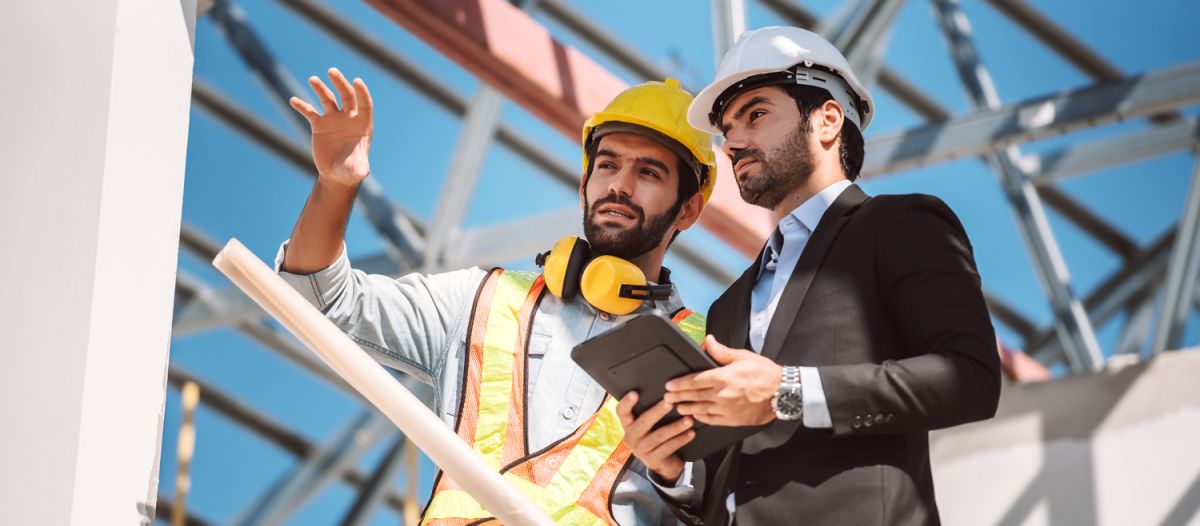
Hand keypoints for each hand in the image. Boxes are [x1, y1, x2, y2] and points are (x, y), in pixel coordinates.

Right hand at [289, 68, 373, 187]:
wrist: (336, 174)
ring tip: (313, 79)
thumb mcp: (356, 170)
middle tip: (332, 71)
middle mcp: (349, 118)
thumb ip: (360, 168)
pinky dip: (302, 106)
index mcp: (363, 124)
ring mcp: (334, 119)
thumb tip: (363, 172)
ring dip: (320, 88)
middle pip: (346, 95)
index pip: (364, 104)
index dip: (362, 93)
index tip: (357, 81)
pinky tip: (293, 100)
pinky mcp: (319, 125)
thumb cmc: (351, 170)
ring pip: (328, 99)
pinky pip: (310, 112)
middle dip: (340, 83)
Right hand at [617, 392, 694, 483]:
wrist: (663, 464)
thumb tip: (667, 393)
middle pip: (643, 422)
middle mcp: (631, 437)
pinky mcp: (653, 460)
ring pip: (659, 436)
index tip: (635, 393)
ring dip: (676, 427)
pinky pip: (668, 448)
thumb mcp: (650, 426)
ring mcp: (641, 450)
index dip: (626, 403)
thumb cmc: (657, 436)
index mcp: (628, 425)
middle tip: (670, 402)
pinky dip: (681, 439)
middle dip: (657, 411)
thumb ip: (652, 412)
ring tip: (689, 419)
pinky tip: (691, 433)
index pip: (622, 412)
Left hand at [664, 335, 781, 425]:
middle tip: (667, 397)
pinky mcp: (733, 420)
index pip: (694, 381)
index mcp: (723, 377)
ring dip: (687, 408)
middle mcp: (722, 395)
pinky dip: (701, 418)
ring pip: (700, 410)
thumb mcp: (743, 357)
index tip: (669, 385)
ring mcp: (727, 409)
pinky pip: (712, 420)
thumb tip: (708, 341)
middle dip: (678, 396)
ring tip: (677, 407)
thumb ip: (722, 351)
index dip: (679, 384)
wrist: (782, 393)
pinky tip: (695, 416)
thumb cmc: (765, 374)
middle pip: (693, 396)